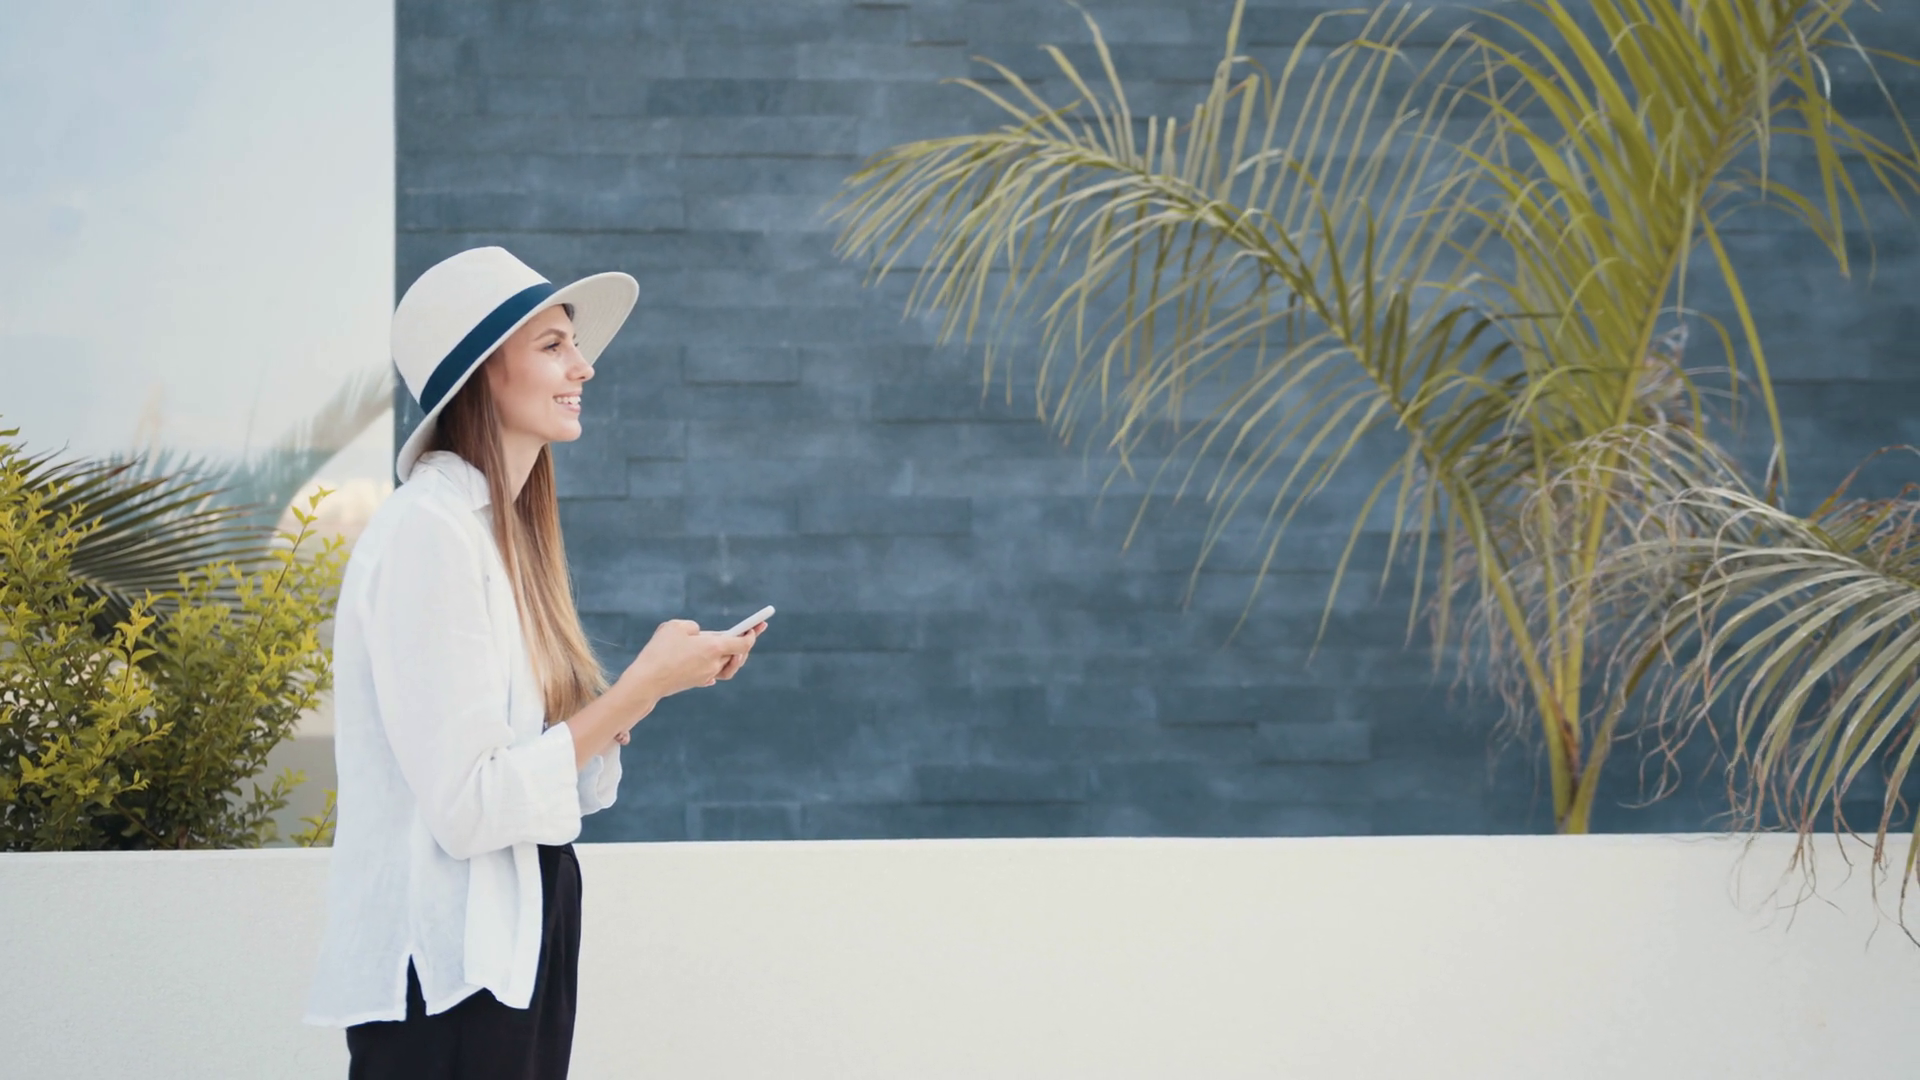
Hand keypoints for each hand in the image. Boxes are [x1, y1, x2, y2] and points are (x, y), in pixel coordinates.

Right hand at [622, 618, 759, 698]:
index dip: (752, 634)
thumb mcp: (675, 627)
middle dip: (742, 643)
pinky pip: (712, 674)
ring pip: (726, 666)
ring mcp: (706, 676)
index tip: (758, 626)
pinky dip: (716, 667)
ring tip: (727, 646)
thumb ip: (693, 628)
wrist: (647, 681)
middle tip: (746, 632)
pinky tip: (713, 664)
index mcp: (714, 648)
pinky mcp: (696, 683)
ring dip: (730, 656)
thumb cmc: (660, 650)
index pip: (743, 643)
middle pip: (736, 655)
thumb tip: (699, 636)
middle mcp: (714, 664)